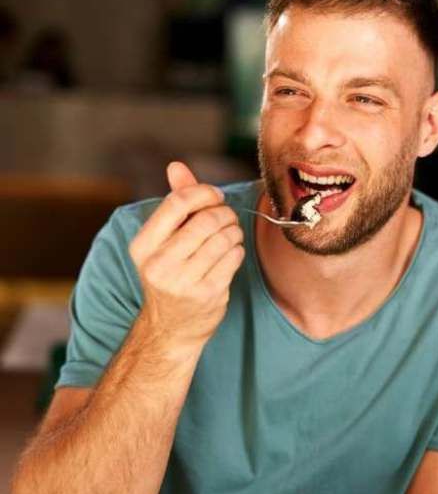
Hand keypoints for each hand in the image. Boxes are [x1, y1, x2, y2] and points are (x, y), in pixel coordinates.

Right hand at [128, 162, 244, 350]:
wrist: (171, 328)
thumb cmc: (171, 273)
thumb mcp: (163, 241)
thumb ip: (174, 202)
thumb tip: (176, 165)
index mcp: (143, 245)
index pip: (178, 202)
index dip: (204, 193)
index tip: (214, 197)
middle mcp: (158, 263)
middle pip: (207, 219)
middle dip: (224, 214)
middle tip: (226, 219)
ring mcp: (183, 280)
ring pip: (224, 237)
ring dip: (234, 232)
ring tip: (228, 237)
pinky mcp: (208, 293)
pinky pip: (234, 256)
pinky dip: (237, 251)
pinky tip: (229, 255)